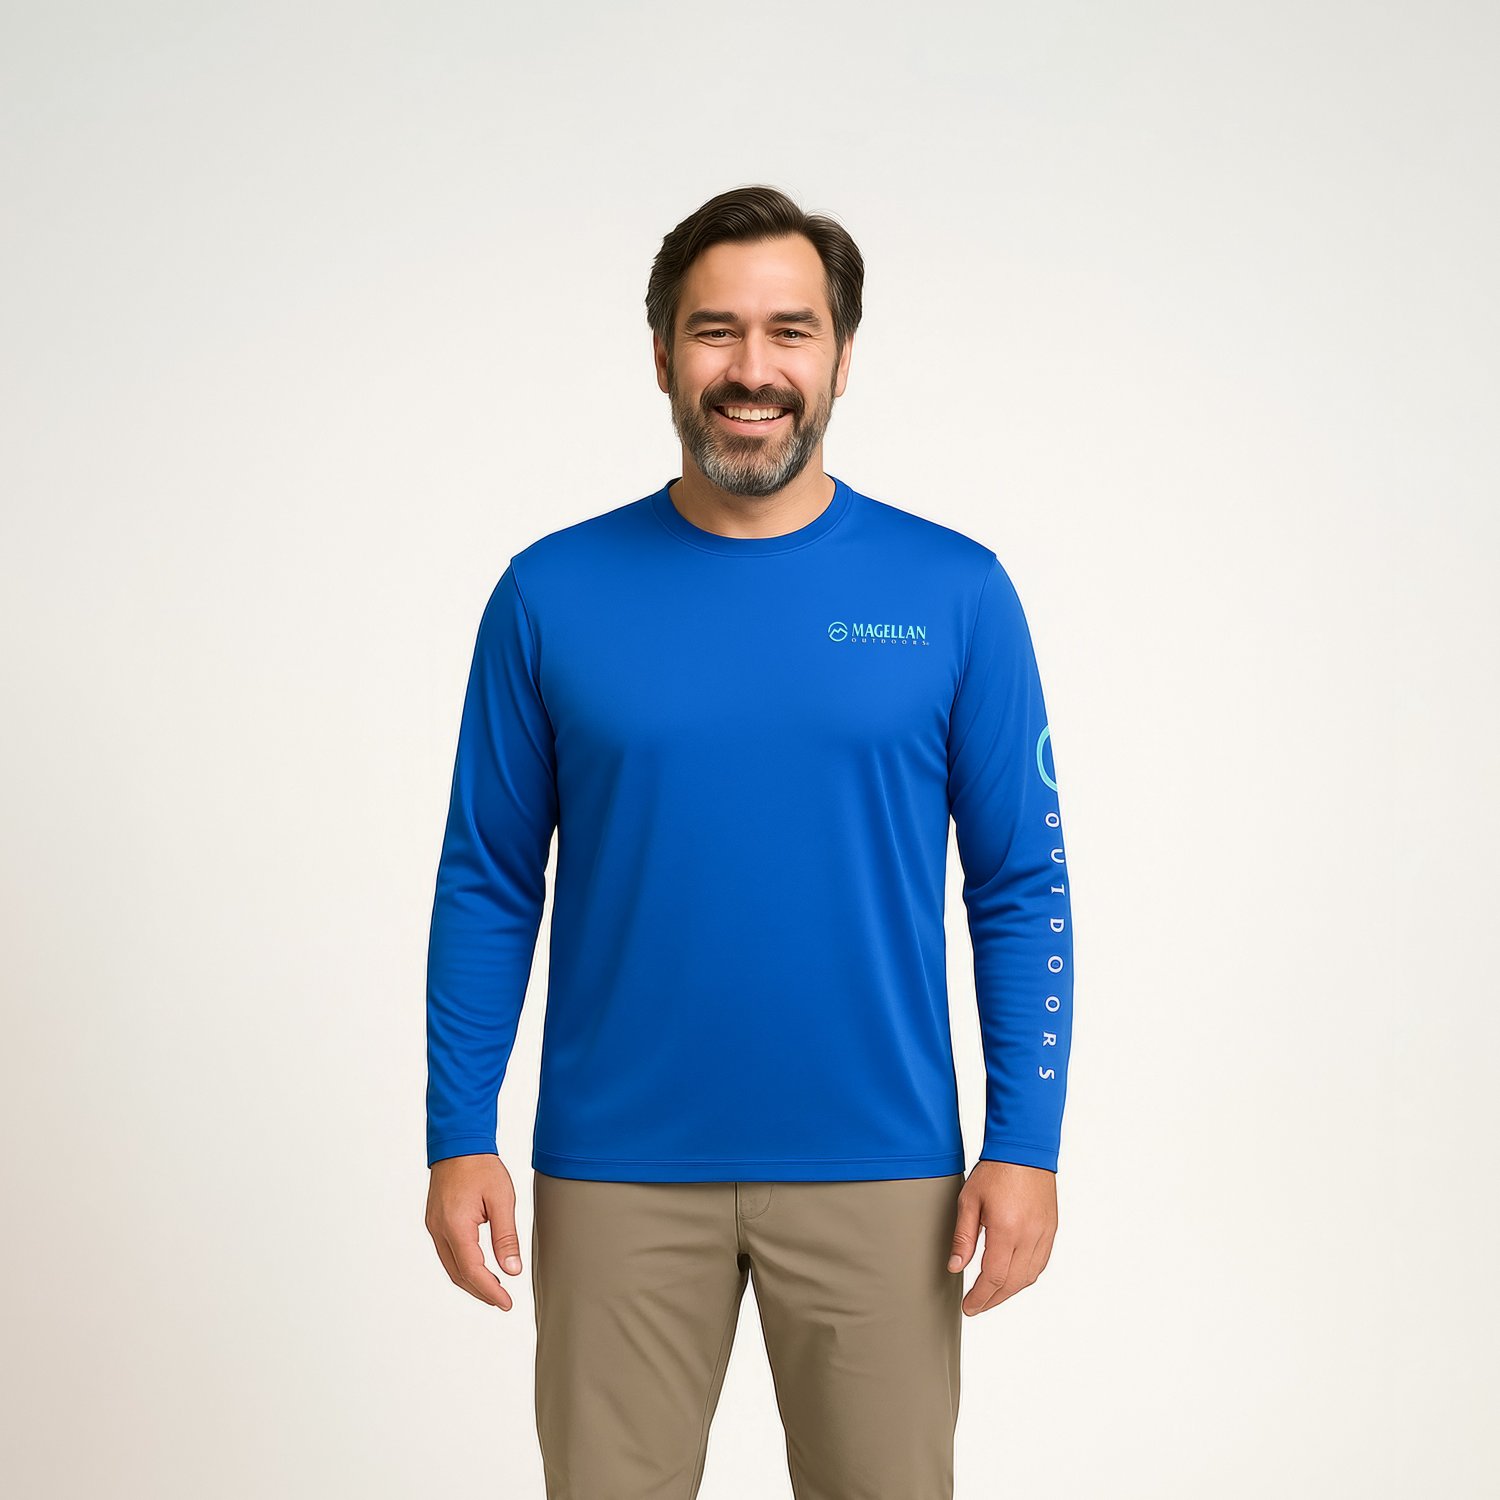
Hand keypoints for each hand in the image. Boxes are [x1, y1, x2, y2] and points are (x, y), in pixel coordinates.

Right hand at [425, 1153, 525, 1311]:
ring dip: (471, 1281)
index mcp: (455, 1226)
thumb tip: (512, 1270)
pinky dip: (463, 1266)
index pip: (473, 1271)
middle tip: (503, 1302)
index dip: (490, 1291)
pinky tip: (479, 1268)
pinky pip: (447, 1253)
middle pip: (458, 1274)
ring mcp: (434, 1227)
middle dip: (481, 1291)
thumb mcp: (502, 1199)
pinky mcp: (435, 1222)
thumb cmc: (481, 1167)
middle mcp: (439, 1230)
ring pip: (451, 1266)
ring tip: (494, 1289)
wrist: (458, 1144)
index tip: (507, 1303)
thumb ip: (506, 1237)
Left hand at [947, 1159, 1056, 1315]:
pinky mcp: (1051, 1229)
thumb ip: (963, 1237)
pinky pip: (1041, 1263)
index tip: (969, 1307)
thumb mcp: (969, 1201)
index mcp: (1006, 1229)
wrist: (1024, 1150)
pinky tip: (1012, 1277)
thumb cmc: (995, 1171)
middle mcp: (1029, 1236)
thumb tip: (955, 1267)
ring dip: (1009, 1291)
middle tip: (977, 1306)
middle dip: (993, 1299)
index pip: (993, 1277)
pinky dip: (1025, 1276)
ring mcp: (1044, 1234)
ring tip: (991, 1295)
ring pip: (1029, 1276)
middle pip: (1012, 1283)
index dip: (980, 1297)